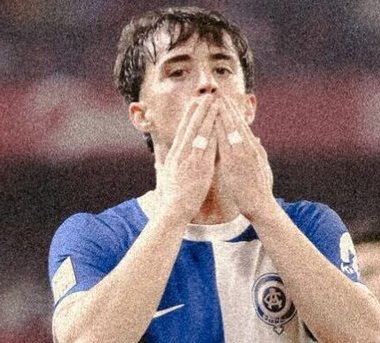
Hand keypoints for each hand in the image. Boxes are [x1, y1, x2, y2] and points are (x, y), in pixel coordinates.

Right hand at [154, 95, 218, 221]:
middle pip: (190, 127)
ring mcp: (190, 159)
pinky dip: (212, 132)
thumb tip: (161, 164)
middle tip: (205, 95)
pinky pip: (207, 145)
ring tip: (214, 101)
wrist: (173, 211)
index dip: (189, 115)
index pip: (183, 131)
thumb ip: (167, 168)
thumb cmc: (173, 199)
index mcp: (175, 156)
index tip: (194, 103)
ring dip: (207, 115)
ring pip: (199, 132)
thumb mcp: (168, 178)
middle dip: (198, 109)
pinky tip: (218, 122)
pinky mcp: (200, 166)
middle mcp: (181, 154)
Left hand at [214, 95, 274, 219]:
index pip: (241, 126)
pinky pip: (225, 141)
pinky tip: (213, 119)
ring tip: (214, 99)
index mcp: (253, 149)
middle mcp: (249, 148)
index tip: (226, 100)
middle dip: (227, 107)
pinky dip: (220, 129)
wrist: (260, 206)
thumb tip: (258, 141)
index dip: (233, 112)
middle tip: (218, 92)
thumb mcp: (262, 167)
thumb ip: (258, 153)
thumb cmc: (259, 190)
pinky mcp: (235, 163)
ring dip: (223, 113)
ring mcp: (242, 154)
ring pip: (231, 128)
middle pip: (236, 123)